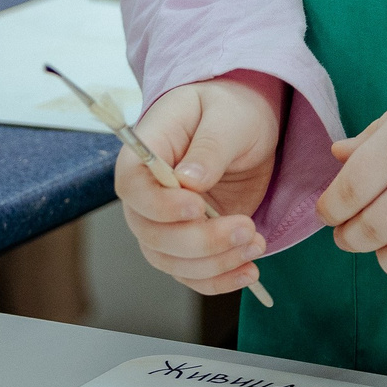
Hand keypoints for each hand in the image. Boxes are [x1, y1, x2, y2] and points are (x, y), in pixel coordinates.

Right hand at [118, 73, 286, 297]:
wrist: (247, 123)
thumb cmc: (230, 108)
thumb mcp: (227, 117)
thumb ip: (209, 148)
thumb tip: (188, 181)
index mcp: (148, 150)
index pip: (132, 186)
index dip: (158, 206)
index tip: (196, 207)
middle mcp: (149, 192)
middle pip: (151, 233)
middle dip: (199, 241)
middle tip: (244, 228)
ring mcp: (167, 221)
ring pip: (172, 260)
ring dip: (214, 263)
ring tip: (255, 245)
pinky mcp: (191, 239)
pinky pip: (192, 272)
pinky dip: (218, 279)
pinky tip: (247, 272)